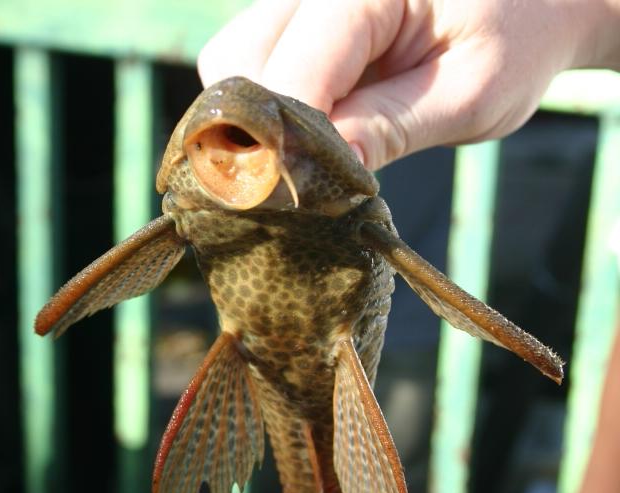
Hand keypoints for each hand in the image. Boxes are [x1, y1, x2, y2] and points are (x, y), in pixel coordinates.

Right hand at [198, 0, 619, 169]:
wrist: (529, 2)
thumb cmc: (514, 41)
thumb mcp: (469, 95)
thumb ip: (391, 128)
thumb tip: (317, 176)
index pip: (296, 71)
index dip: (288, 143)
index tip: (299, 201)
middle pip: (244, 63)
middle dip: (266, 131)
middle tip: (306, 182)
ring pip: (235, 61)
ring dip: (261, 117)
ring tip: (314, 148)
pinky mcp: (298, 14)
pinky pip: (252, 59)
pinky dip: (269, 101)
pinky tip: (311, 122)